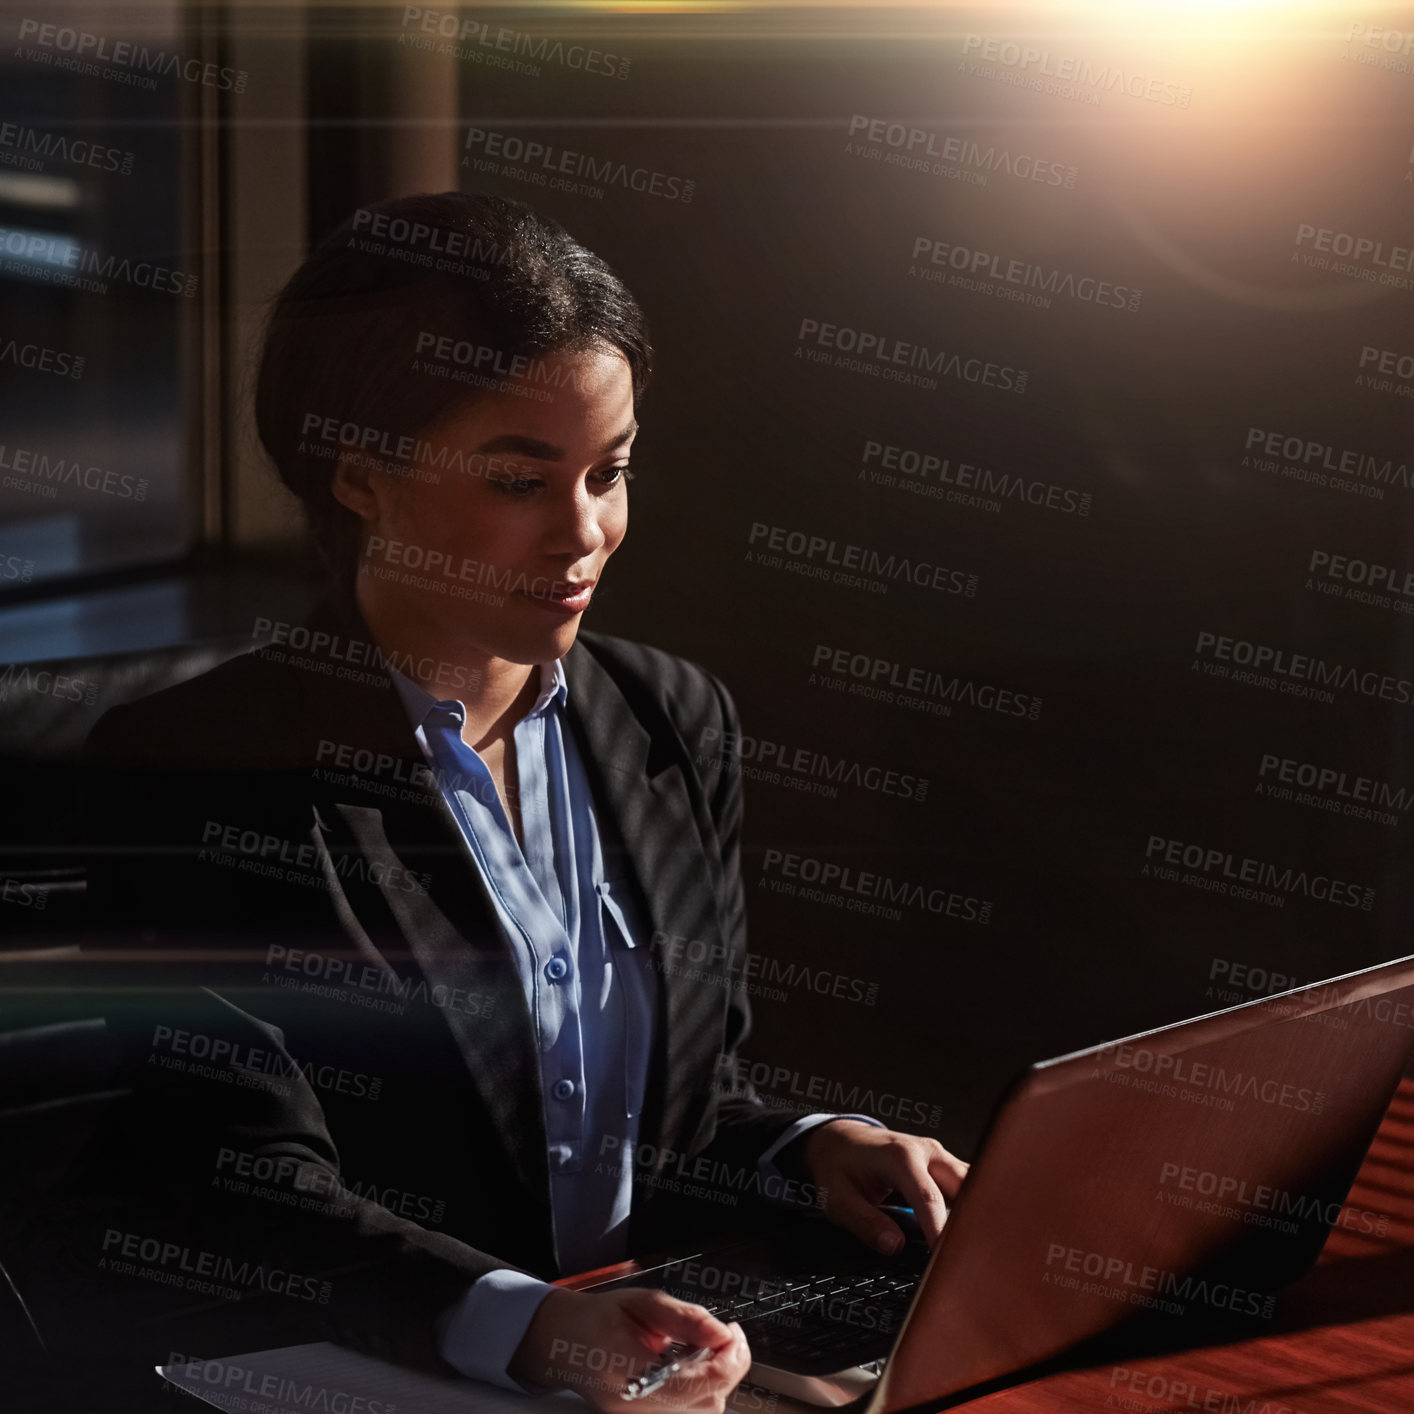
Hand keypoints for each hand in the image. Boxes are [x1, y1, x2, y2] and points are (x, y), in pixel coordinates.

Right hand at [508, 1286, 750, 1413]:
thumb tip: (723, 1333)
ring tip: (708, 1350)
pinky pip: (687, 1413)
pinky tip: (693, 1368)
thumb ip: (685, 1318)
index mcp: (629, 1369)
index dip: (728, 1360)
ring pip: (702, 1413)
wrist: (561, 1341)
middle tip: (727, 1338)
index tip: (734, 1334)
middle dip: (728, 1369)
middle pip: (707, 1404)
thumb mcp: (641, 1302)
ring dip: (716, 1382)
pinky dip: (701, 1392)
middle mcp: (634, 1405)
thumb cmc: (596, 1318)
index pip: (697, 1384)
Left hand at [801, 1120, 968, 1252]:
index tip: (945, 1259)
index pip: (929, 1198)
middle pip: (963, 1189)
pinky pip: (966, 1186)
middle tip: (967, 1260)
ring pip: (971, 1186)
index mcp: (899, 1157)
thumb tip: (894, 1247)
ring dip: (974, 1215)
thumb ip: (865, 1223)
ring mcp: (938, 1155)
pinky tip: (966, 1233)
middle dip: (969, 1223)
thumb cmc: (837, 1166)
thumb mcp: (838, 1199)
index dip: (940, 1230)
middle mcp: (926, 1151)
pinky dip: (970, 1208)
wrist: (839, 1139)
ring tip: (971, 1250)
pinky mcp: (942, 1164)